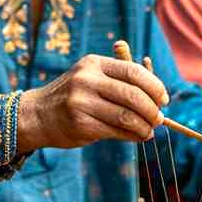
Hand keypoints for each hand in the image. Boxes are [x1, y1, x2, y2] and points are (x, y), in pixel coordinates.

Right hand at [16, 54, 168, 153]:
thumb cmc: (73, 96)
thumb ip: (121, 81)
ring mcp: (81, 103)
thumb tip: (159, 98)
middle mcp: (86, 80)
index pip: (134, 72)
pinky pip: (116, 131)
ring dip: (144, 126)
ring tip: (149, 131)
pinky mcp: (80, 124)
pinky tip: (138, 137)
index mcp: (94, 64)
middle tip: (159, 119)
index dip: (154, 86)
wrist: (37, 115)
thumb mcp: (91, 77)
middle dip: (152, 110)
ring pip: (126, 116)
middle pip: (133, 95)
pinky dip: (132, 136)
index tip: (163, 99)